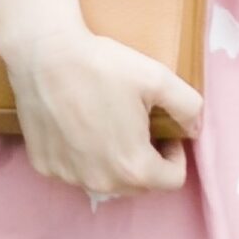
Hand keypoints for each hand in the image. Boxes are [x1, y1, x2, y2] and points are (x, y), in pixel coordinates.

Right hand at [0, 20, 197, 197]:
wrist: (44, 54)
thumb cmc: (102, 66)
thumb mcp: (158, 78)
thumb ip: (189, 107)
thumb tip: (195, 129)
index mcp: (133, 168)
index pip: (172, 180)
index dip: (175, 155)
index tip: (164, 132)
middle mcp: (100, 183)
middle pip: (138, 184)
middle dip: (146, 161)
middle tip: (137, 127)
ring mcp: (68, 177)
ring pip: (105, 180)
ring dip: (113, 162)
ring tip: (108, 126)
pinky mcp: (44, 166)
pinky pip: (74, 170)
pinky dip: (82, 157)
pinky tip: (77, 126)